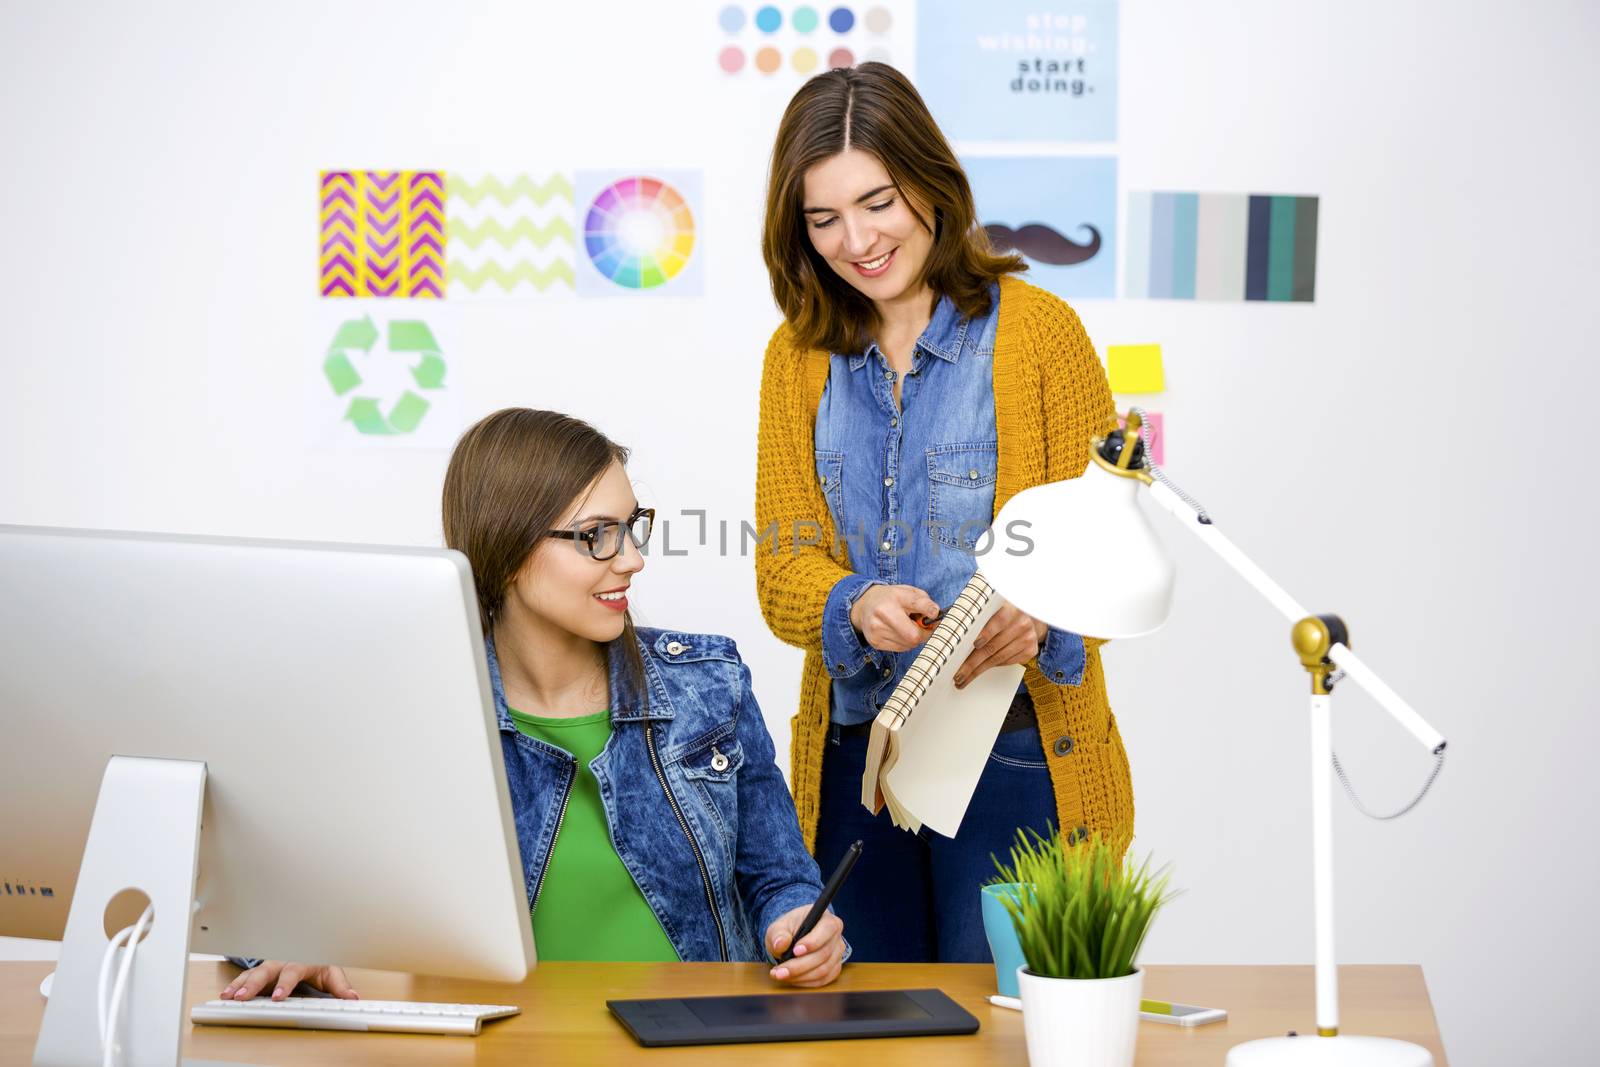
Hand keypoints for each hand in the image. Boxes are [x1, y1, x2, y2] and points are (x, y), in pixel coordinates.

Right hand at [222, 961, 356, 1001]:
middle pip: (267, 971)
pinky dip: (235, 984)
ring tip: (229, 996)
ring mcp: (270, 966)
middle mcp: (282, 961)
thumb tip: (352, 997)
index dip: (284, 984)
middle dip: (254, 984)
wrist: (309, 947)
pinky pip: (246, 977)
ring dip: (240, 985)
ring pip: (253, 973)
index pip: (292, 971)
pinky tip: (226, 994)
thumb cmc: (318, 962)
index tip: (277, 996)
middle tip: (243, 997)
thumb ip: (340, 986)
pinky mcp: (261, 973)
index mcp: (301, 960)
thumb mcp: (331, 972)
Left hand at [765, 906, 845, 987]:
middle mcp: (836, 937)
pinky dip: (805, 982)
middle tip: (780, 971)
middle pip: (823, 954)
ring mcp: (837, 954)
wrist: (792, 940)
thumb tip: (780, 944)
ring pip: (823, 970)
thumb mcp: (779, 927)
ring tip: (781, 975)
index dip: (813, 942)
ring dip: (800, 976)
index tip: (795, 951)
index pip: (826, 929)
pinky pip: (822, 980)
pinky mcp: (834, 969)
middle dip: (800, 965)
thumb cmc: (788, 930)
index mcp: (827, 920)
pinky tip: (791, 979)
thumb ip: (778, 934)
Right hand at [849, 584, 941, 652]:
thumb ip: (924, 602)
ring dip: (914, 638)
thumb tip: (935, 615)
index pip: (917, 603)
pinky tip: (899, 632)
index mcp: (894, 597)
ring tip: (907, 626)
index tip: (935, 614)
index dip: (930, 611)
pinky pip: (901, 649)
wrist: (864, 606)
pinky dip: (905, 642)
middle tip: (924, 626)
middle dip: (924, 633)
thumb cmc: (890, 598)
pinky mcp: (875, 642)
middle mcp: (882, 614)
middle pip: (914, 635)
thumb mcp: (908, 591)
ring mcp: (877, 630)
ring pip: (909, 644)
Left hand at [954, 600, 1046, 688]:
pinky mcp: (1031, 650)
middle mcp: (1022, 622)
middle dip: (972, 663)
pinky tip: (980, 670)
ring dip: (979, 670)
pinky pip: (1007, 662)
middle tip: (958, 674)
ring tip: (964, 678)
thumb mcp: (990, 607)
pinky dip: (992, 666)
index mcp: (1010, 607)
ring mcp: (1028, 637)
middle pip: (993, 646)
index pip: (997, 622)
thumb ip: (973, 614)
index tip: (972, 645)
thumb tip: (944, 630)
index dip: (984, 634)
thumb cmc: (1000, 611)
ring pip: (998, 658)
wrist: (1027, 616)